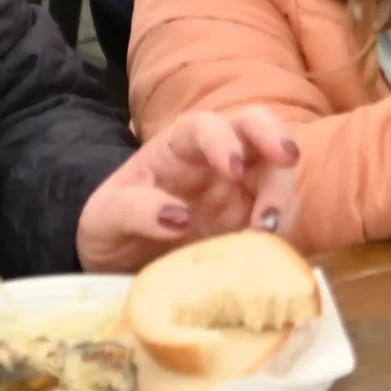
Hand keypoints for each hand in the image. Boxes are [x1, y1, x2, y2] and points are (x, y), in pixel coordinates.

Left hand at [76, 107, 302, 271]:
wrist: (120, 263)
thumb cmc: (111, 227)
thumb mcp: (104, 218)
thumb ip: (132, 210)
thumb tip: (179, 217)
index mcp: (178, 147)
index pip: (204, 127)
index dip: (223, 140)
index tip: (233, 169)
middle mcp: (217, 159)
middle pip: (257, 128)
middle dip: (275, 138)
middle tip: (286, 162)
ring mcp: (240, 190)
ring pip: (277, 171)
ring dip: (282, 194)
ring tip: (269, 230)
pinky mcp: (252, 224)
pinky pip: (279, 217)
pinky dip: (283, 229)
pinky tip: (271, 251)